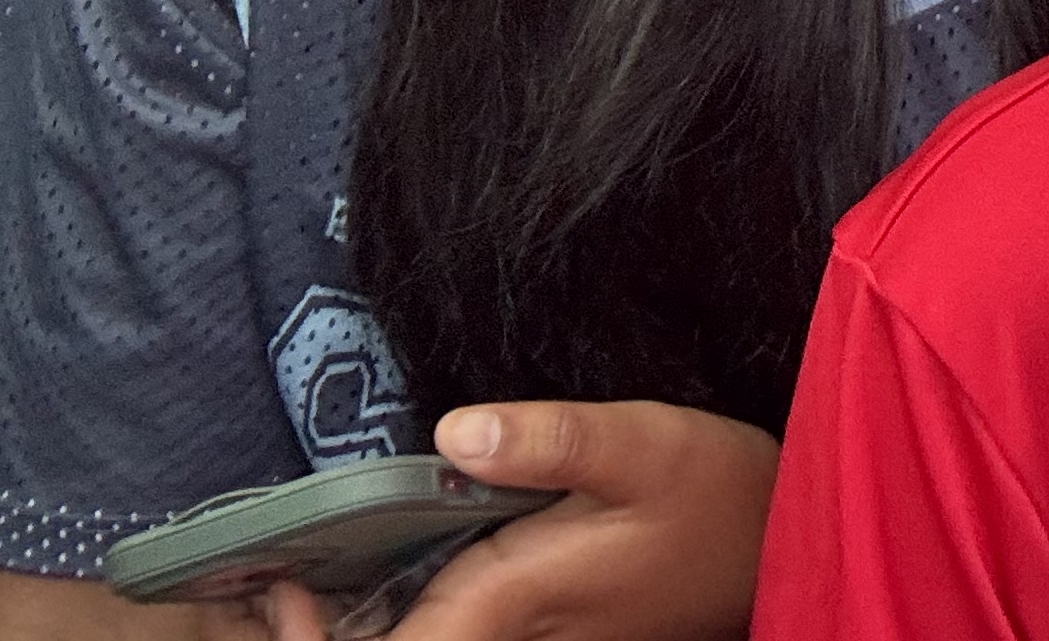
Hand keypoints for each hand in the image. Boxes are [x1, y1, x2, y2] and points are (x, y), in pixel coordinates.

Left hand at [252, 406, 777, 640]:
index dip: (317, 639)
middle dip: (317, 630)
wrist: (780, 542)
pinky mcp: (530, 622)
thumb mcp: (646, 444)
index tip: (280, 590)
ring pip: (415, 640)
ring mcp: (516, 636)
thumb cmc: (718, 494)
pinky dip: (393, 611)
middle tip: (268, 581)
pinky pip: (442, 628)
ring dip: (352, 621)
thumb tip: (452, 430)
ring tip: (296, 578)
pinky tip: (367, 570)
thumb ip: (552, 439)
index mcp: (508, 599)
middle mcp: (501, 633)